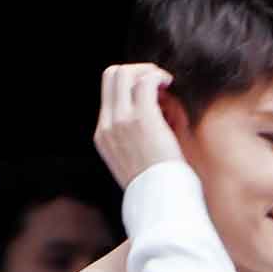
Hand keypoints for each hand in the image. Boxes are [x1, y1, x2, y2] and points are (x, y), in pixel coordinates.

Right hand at [93, 63, 185, 188]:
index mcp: (103, 136)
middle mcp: (107, 126)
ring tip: (164, 83)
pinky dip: (158, 76)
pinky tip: (169, 84)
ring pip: (124, 72)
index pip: (107, 93)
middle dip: (135, 71)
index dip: (130, 85)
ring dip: (147, 71)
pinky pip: (145, 81)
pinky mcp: (141, 119)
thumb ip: (134, 136)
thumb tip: (157, 109)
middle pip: (110, 75)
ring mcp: (121, 121)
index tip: (151, 94)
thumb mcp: (135, 160)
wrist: (159, 200)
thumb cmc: (156, 183)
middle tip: (157, 82)